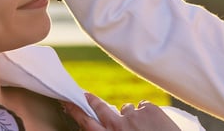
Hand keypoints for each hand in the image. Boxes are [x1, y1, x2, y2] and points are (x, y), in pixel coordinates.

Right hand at [63, 93, 180, 130]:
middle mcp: (118, 126)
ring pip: (126, 108)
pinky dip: (148, 113)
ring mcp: (134, 115)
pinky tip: (155, 124)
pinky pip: (144, 106)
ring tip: (143, 127)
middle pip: (100, 107)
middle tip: (85, 94)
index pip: (86, 122)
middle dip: (91, 100)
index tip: (68, 102)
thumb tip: (110, 121)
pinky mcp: (150, 108)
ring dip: (131, 115)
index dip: (76, 111)